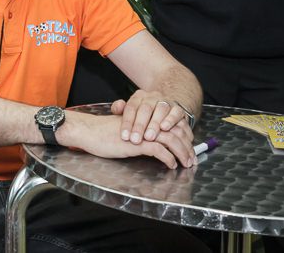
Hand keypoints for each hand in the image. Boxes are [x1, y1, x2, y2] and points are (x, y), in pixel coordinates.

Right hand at [65, 107, 194, 168]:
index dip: (183, 135)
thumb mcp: (127, 131)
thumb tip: (155, 145)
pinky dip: (168, 158)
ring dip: (182, 152)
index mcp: (146, 118)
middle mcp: (147, 123)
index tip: (189, 148)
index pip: (171, 124)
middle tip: (193, 159)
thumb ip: (141, 134)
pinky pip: (159, 150)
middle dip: (187, 146)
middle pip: (175, 131)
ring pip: (171, 140)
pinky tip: (172, 165)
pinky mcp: (137, 142)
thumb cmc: (105, 134)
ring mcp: (143, 131)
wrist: (90, 132)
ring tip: (187, 163)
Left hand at [115, 92, 192, 146]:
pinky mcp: (178, 109)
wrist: (163, 108)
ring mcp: (166, 101)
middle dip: (139, 126)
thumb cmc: (143, 115)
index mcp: (139, 96)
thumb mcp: (130, 112)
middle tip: (135, 140)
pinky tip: (164, 128)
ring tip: (149, 137)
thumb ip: (120, 109)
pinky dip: (170, 120)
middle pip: (145, 109)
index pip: (131, 107)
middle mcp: (152, 97)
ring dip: (154, 124)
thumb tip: (116, 108)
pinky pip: (176, 112)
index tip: (124, 137)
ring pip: (160, 110)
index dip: (127, 122)